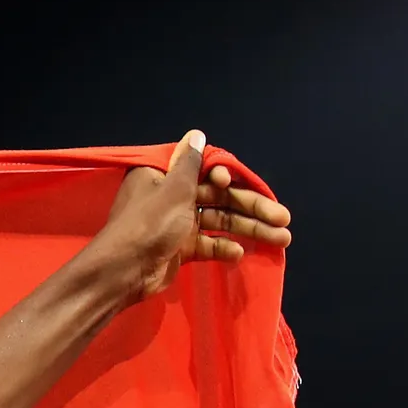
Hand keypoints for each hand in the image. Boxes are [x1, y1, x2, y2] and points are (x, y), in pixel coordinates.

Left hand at [90, 132, 292, 304]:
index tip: (231, 183)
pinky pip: (208, 244)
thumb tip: (196, 134)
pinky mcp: (179, 248)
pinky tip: (240, 254)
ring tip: (282, 239)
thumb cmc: (149, 224)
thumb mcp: (173, 188)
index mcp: (165, 177)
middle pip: (220, 198)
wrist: (124, 272)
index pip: (206, 171)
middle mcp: (172, 197)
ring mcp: (177, 224)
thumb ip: (190, 163)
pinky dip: (224, 248)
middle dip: (252, 208)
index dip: (227, 177)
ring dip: (249, 230)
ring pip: (220, 222)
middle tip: (284, 218)